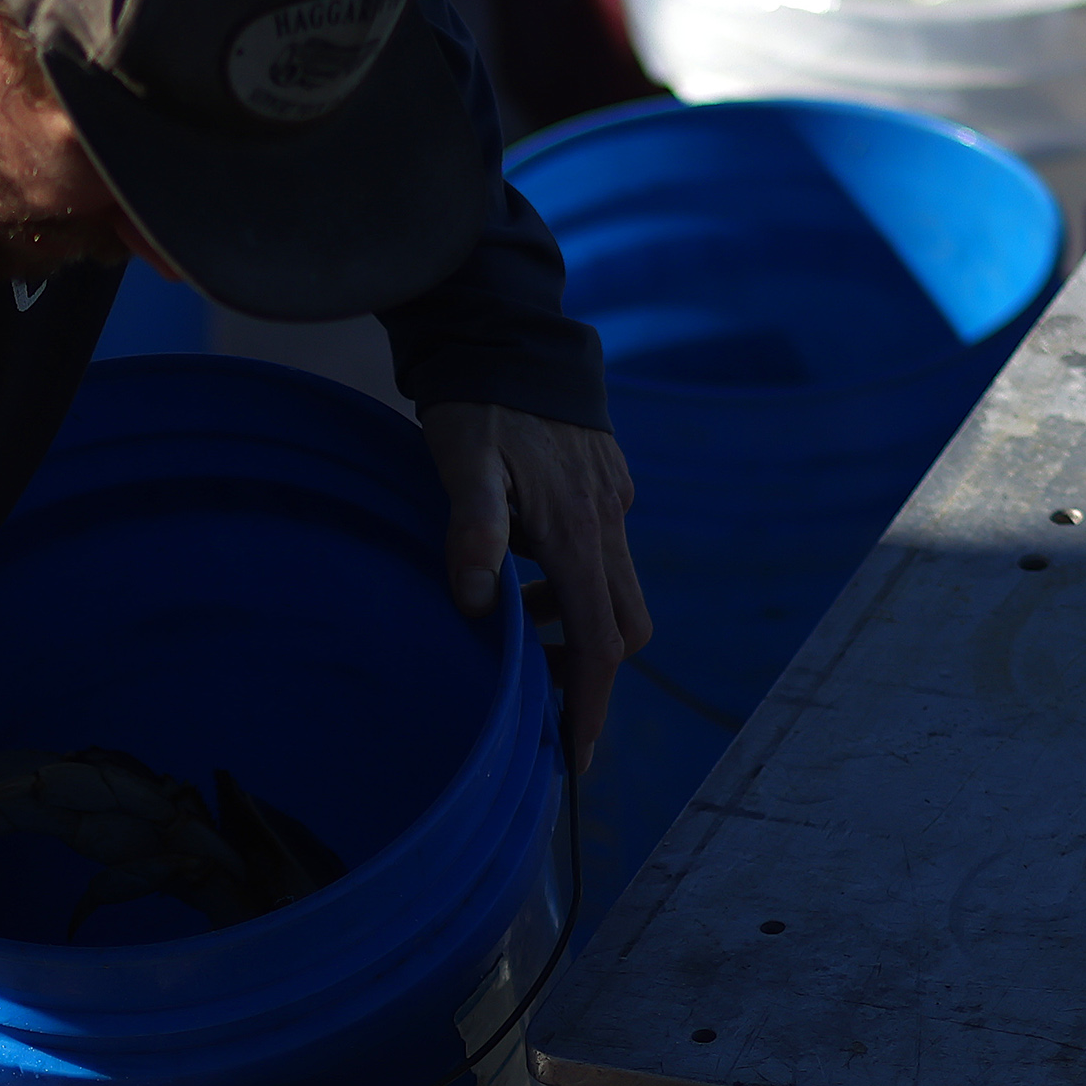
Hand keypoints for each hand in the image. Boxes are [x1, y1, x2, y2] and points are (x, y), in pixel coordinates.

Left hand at [425, 401, 649, 778]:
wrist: (511, 331)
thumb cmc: (480, 402)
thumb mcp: (462, 464)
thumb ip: (472, 529)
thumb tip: (476, 602)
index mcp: (578, 531)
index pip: (601, 640)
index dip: (592, 703)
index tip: (576, 754)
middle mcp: (608, 524)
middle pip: (622, 626)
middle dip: (590, 674)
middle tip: (540, 701)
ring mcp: (612, 504)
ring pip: (614, 591)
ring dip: (574, 625)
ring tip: (513, 629)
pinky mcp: (606, 485)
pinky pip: (603, 556)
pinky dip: (573, 585)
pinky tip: (522, 573)